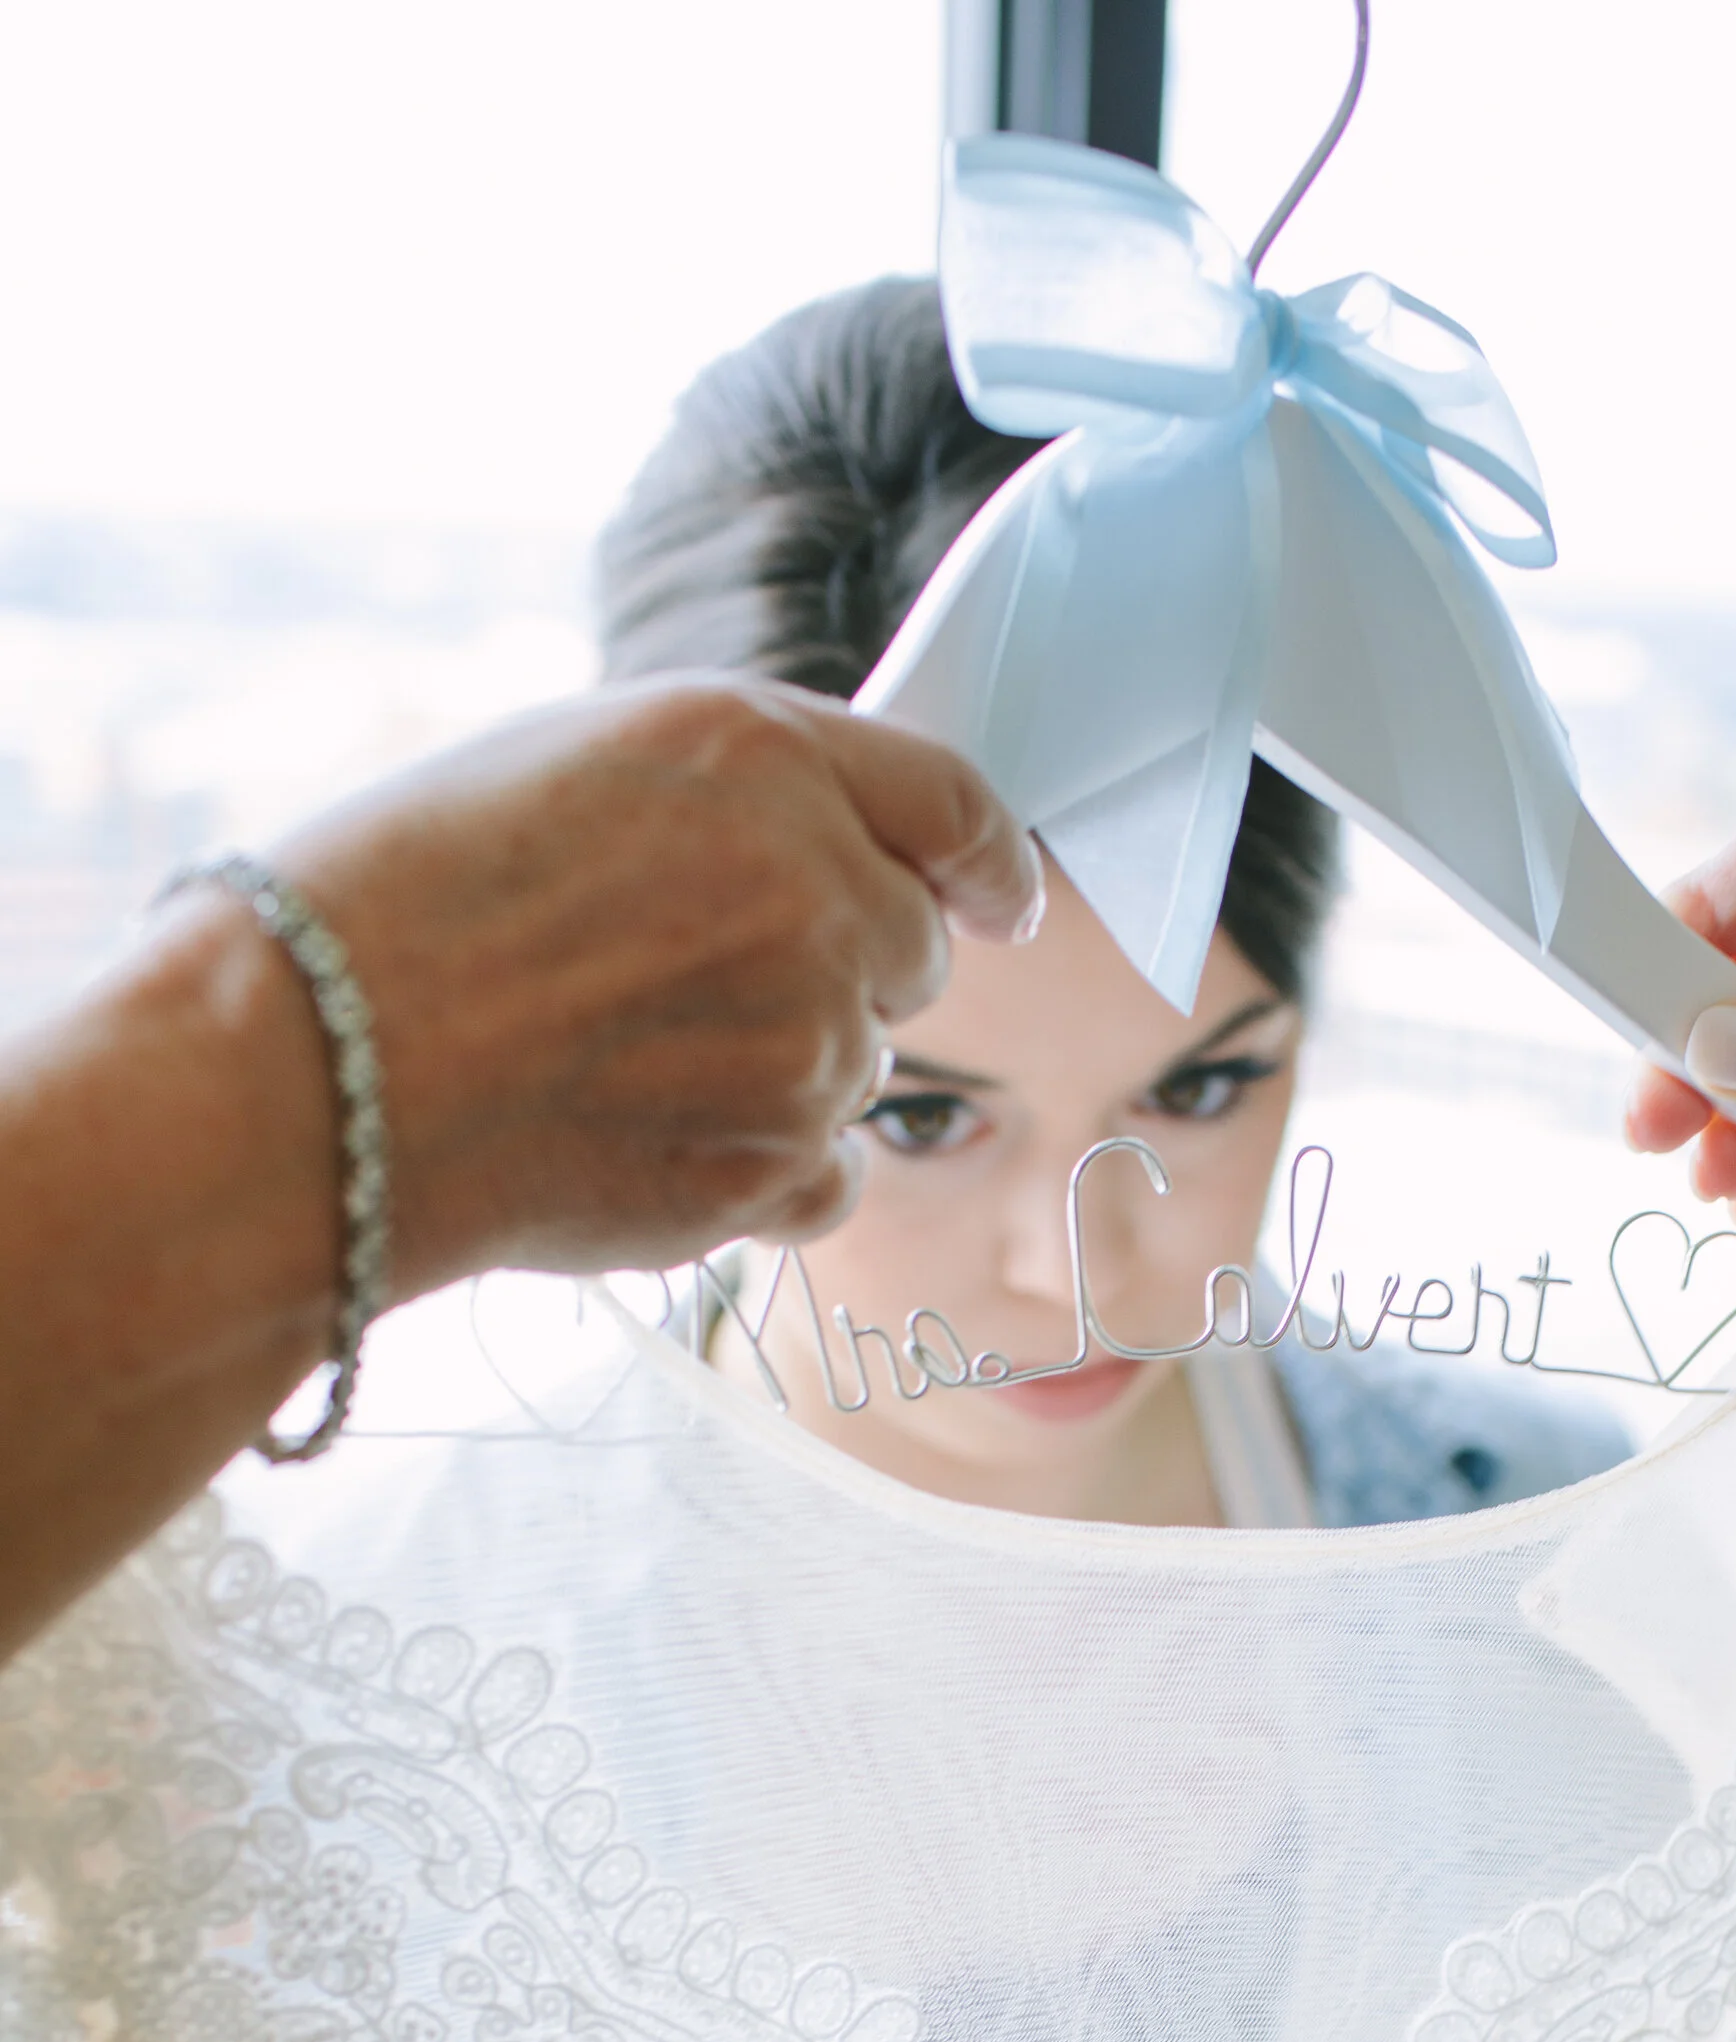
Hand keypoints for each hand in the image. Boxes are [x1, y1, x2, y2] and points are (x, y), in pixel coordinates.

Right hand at [253, 679, 1043, 1292]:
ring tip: (622, 1062)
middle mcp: (812, 888)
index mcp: (758, 755)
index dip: (985, 858)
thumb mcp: (574, 764)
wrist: (321, 1069)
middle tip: (697, 987)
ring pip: (859, 1068)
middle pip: (910, 951)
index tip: (999, 895)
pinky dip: (766, 1171)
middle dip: (841, 970)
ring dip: (779, 1072)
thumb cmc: (402, 906)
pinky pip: (829, 1177)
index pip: (948, 802)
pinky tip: (649, 1139)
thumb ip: (730, 799)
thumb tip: (826, 859)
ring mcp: (809, 1039)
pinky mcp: (779, 1165)